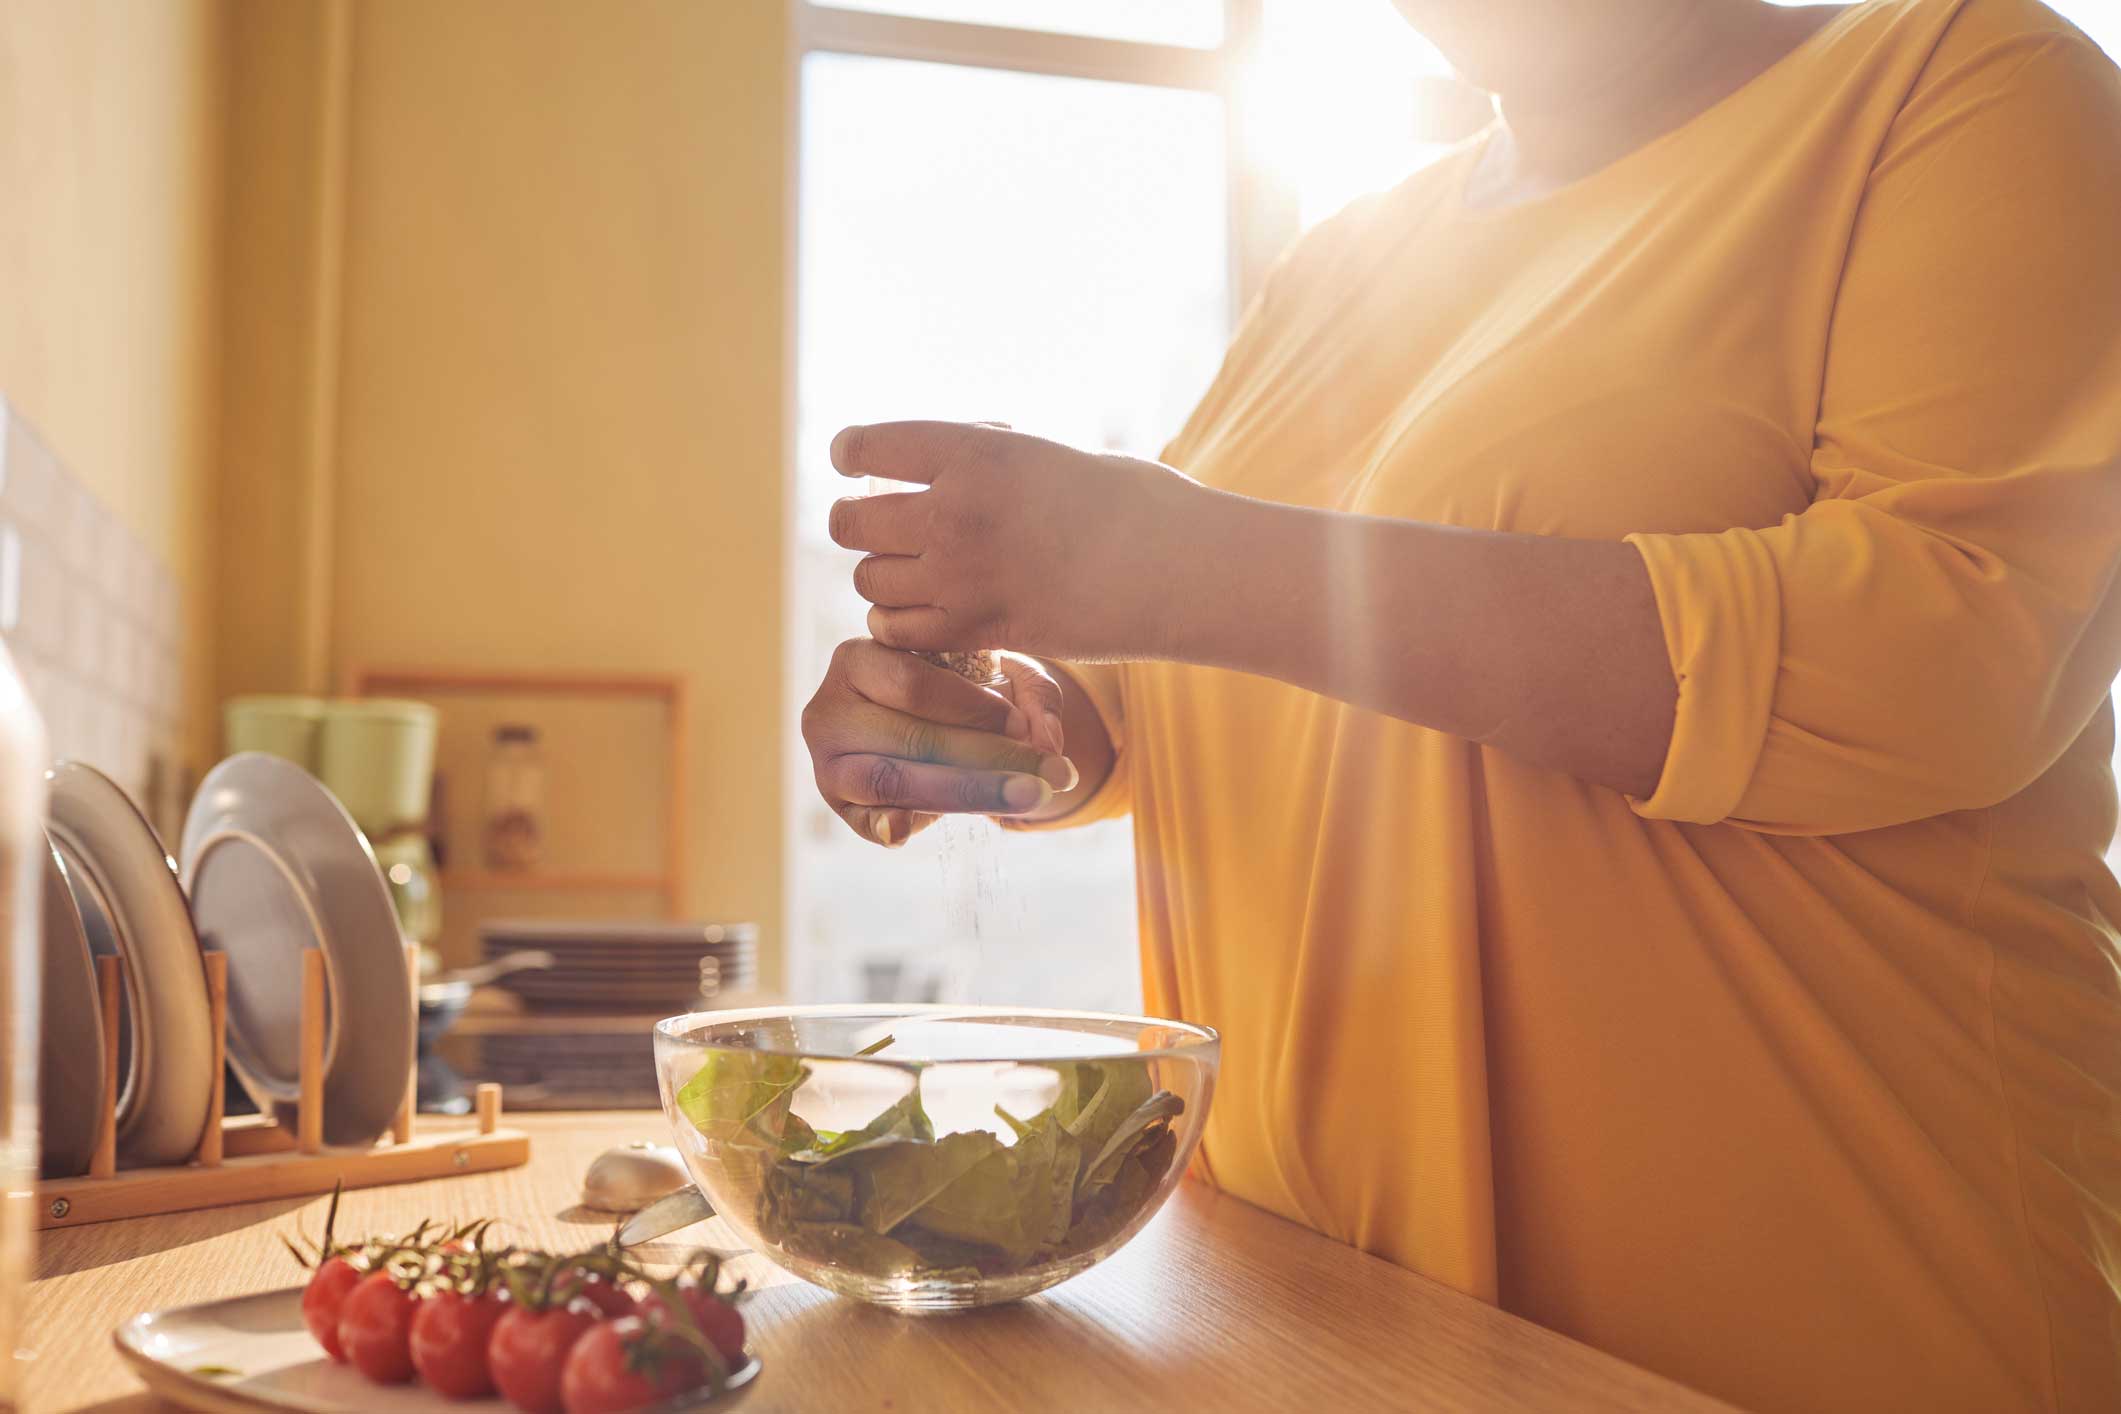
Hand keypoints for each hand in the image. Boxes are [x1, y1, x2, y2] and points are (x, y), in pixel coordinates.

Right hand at [801, 638, 1076, 847]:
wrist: (926, 725)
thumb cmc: (958, 691)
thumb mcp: (997, 677)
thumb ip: (1032, 698)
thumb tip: (1045, 740)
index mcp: (858, 658)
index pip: (914, 686)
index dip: (974, 709)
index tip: (1025, 726)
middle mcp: (829, 709)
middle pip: (910, 738)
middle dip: (987, 758)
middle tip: (1052, 776)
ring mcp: (826, 761)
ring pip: (893, 781)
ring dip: (966, 794)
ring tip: (1029, 798)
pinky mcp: (837, 805)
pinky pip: (866, 822)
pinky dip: (893, 826)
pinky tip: (914, 830)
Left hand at [827, 421, 1206, 661]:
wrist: (1177, 568)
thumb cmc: (1131, 502)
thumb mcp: (1052, 453)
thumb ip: (990, 454)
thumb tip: (949, 453)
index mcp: (973, 453)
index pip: (869, 446)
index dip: (851, 451)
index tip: (850, 458)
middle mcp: (954, 514)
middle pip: (853, 522)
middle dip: (855, 520)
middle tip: (867, 522)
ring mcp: (961, 578)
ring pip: (870, 581)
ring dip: (881, 576)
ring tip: (905, 573)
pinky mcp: (978, 631)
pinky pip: (898, 631)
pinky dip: (899, 623)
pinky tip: (923, 613)